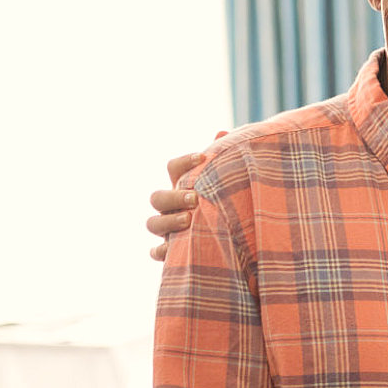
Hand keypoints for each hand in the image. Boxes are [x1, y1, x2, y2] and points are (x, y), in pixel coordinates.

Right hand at [147, 137, 223, 259]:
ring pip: (153, 223)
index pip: (173, 168)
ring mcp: (168, 229)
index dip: (184, 161)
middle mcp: (171, 206)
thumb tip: (222, 134)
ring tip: (188, 220)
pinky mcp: (172, 251)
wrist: (234, 237)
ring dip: (167, 220)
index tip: (203, 157)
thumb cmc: (228, 201)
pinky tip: (171, 250)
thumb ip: (225, 159)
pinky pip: (157, 253)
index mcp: (183, 185)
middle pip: (157, 198)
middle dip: (174, 196)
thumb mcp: (228, 181)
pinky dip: (161, 252)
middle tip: (195, 197)